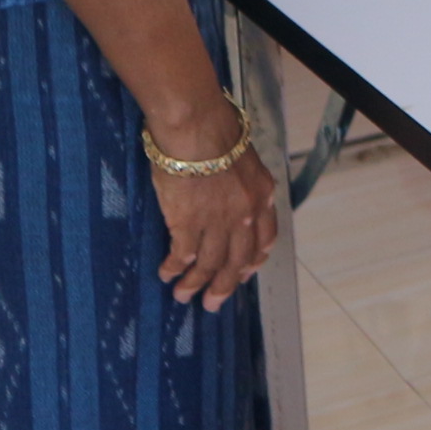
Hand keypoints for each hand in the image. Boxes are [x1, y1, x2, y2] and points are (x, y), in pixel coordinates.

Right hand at [142, 98, 276, 311]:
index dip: (253, 260)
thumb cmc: (216, 130)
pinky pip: (182, 255)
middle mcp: (245, 214)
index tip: (244, 273)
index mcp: (261, 195)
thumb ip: (242, 182)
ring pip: (209, 264)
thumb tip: (231, 192)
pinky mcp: (188, 224)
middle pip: (237, 260)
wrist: (197, 126)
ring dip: (196, 284)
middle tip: (213, 303)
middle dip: (225, 285)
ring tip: (183, 296)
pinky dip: (174, 268)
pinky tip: (167, 273)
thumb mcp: (243, 157)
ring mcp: (217, 222)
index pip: (264, 239)